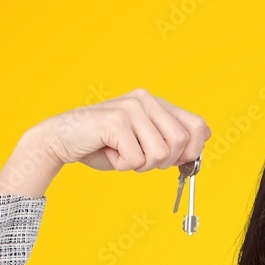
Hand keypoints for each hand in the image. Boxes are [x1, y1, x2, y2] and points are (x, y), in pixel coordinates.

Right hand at [32, 88, 210, 171]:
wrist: (62, 139)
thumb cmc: (104, 144)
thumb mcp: (143, 142)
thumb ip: (169, 139)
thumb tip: (202, 143)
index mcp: (156, 102)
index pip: (197, 126)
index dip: (192, 151)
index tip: (177, 162)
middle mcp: (146, 99)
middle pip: (181, 143)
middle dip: (163, 162)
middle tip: (140, 158)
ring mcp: (131, 108)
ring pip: (160, 154)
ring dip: (141, 165)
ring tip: (122, 154)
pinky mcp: (116, 121)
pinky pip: (136, 159)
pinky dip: (123, 165)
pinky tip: (109, 152)